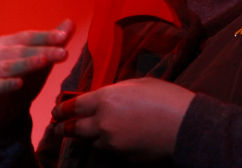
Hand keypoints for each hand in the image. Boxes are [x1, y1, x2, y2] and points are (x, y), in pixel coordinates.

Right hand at [0, 19, 73, 130]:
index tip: (64, 36)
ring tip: (44, 61)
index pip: (29, 37)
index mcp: (8, 43)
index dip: (46, 36)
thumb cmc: (16, 78)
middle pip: (22, 50)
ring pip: (9, 67)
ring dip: (26, 64)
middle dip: (43, 51)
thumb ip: (51, 43)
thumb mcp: (36, 61)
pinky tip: (19, 84)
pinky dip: (6, 85)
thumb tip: (70, 23)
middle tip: (63, 52)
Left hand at [52, 77, 194, 162]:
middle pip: (74, 129)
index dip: (63, 108)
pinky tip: (110, 140)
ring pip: (89, 142)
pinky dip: (105, 145)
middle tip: (59, 127)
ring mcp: (111, 143)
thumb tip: (107, 97)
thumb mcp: (139, 83)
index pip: (74, 106)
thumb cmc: (165, 98)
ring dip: (85, 137)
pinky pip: (107, 151)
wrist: (184, 125)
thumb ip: (117, 91)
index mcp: (106, 98)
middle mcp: (103, 122)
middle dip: (65, 128)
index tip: (57, 110)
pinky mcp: (121, 158)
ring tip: (82, 134)